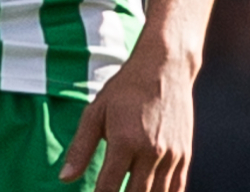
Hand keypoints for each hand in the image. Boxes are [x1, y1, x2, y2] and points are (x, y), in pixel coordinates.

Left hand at [59, 48, 195, 191]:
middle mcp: (151, 152)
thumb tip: (64, 178)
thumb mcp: (95, 113)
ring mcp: (171, 156)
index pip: (109, 186)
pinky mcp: (185, 155)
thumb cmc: (124, 90)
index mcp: (124, 142)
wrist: (164, 70)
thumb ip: (80, 148)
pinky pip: (177, 188)